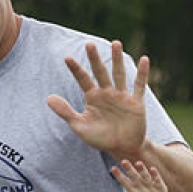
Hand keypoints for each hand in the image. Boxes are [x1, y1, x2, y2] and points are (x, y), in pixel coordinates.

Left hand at [47, 41, 148, 159]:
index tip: (67, 58)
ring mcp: (121, 96)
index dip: (75, 69)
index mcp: (92, 97)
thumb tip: (48, 98)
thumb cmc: (100, 138)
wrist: (123, 148)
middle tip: (89, 44)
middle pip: (100, 72)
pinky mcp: (136, 102)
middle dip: (95, 59)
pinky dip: (142, 73)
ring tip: (115, 43)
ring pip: (119, 74)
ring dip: (117, 59)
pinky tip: (144, 59)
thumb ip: (65, 112)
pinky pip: (139, 86)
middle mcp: (107, 93)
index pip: (82, 79)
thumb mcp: (80, 126)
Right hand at [107, 160, 169, 191]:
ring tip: (138, 162)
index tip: (113, 168)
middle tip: (123, 161)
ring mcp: (152, 189)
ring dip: (142, 170)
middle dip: (129, 169)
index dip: (118, 175)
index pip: (125, 183)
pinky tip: (152, 168)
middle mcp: (143, 191)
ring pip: (146, 178)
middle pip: (135, 178)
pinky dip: (155, 175)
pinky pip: (158, 181)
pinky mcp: (161, 189)